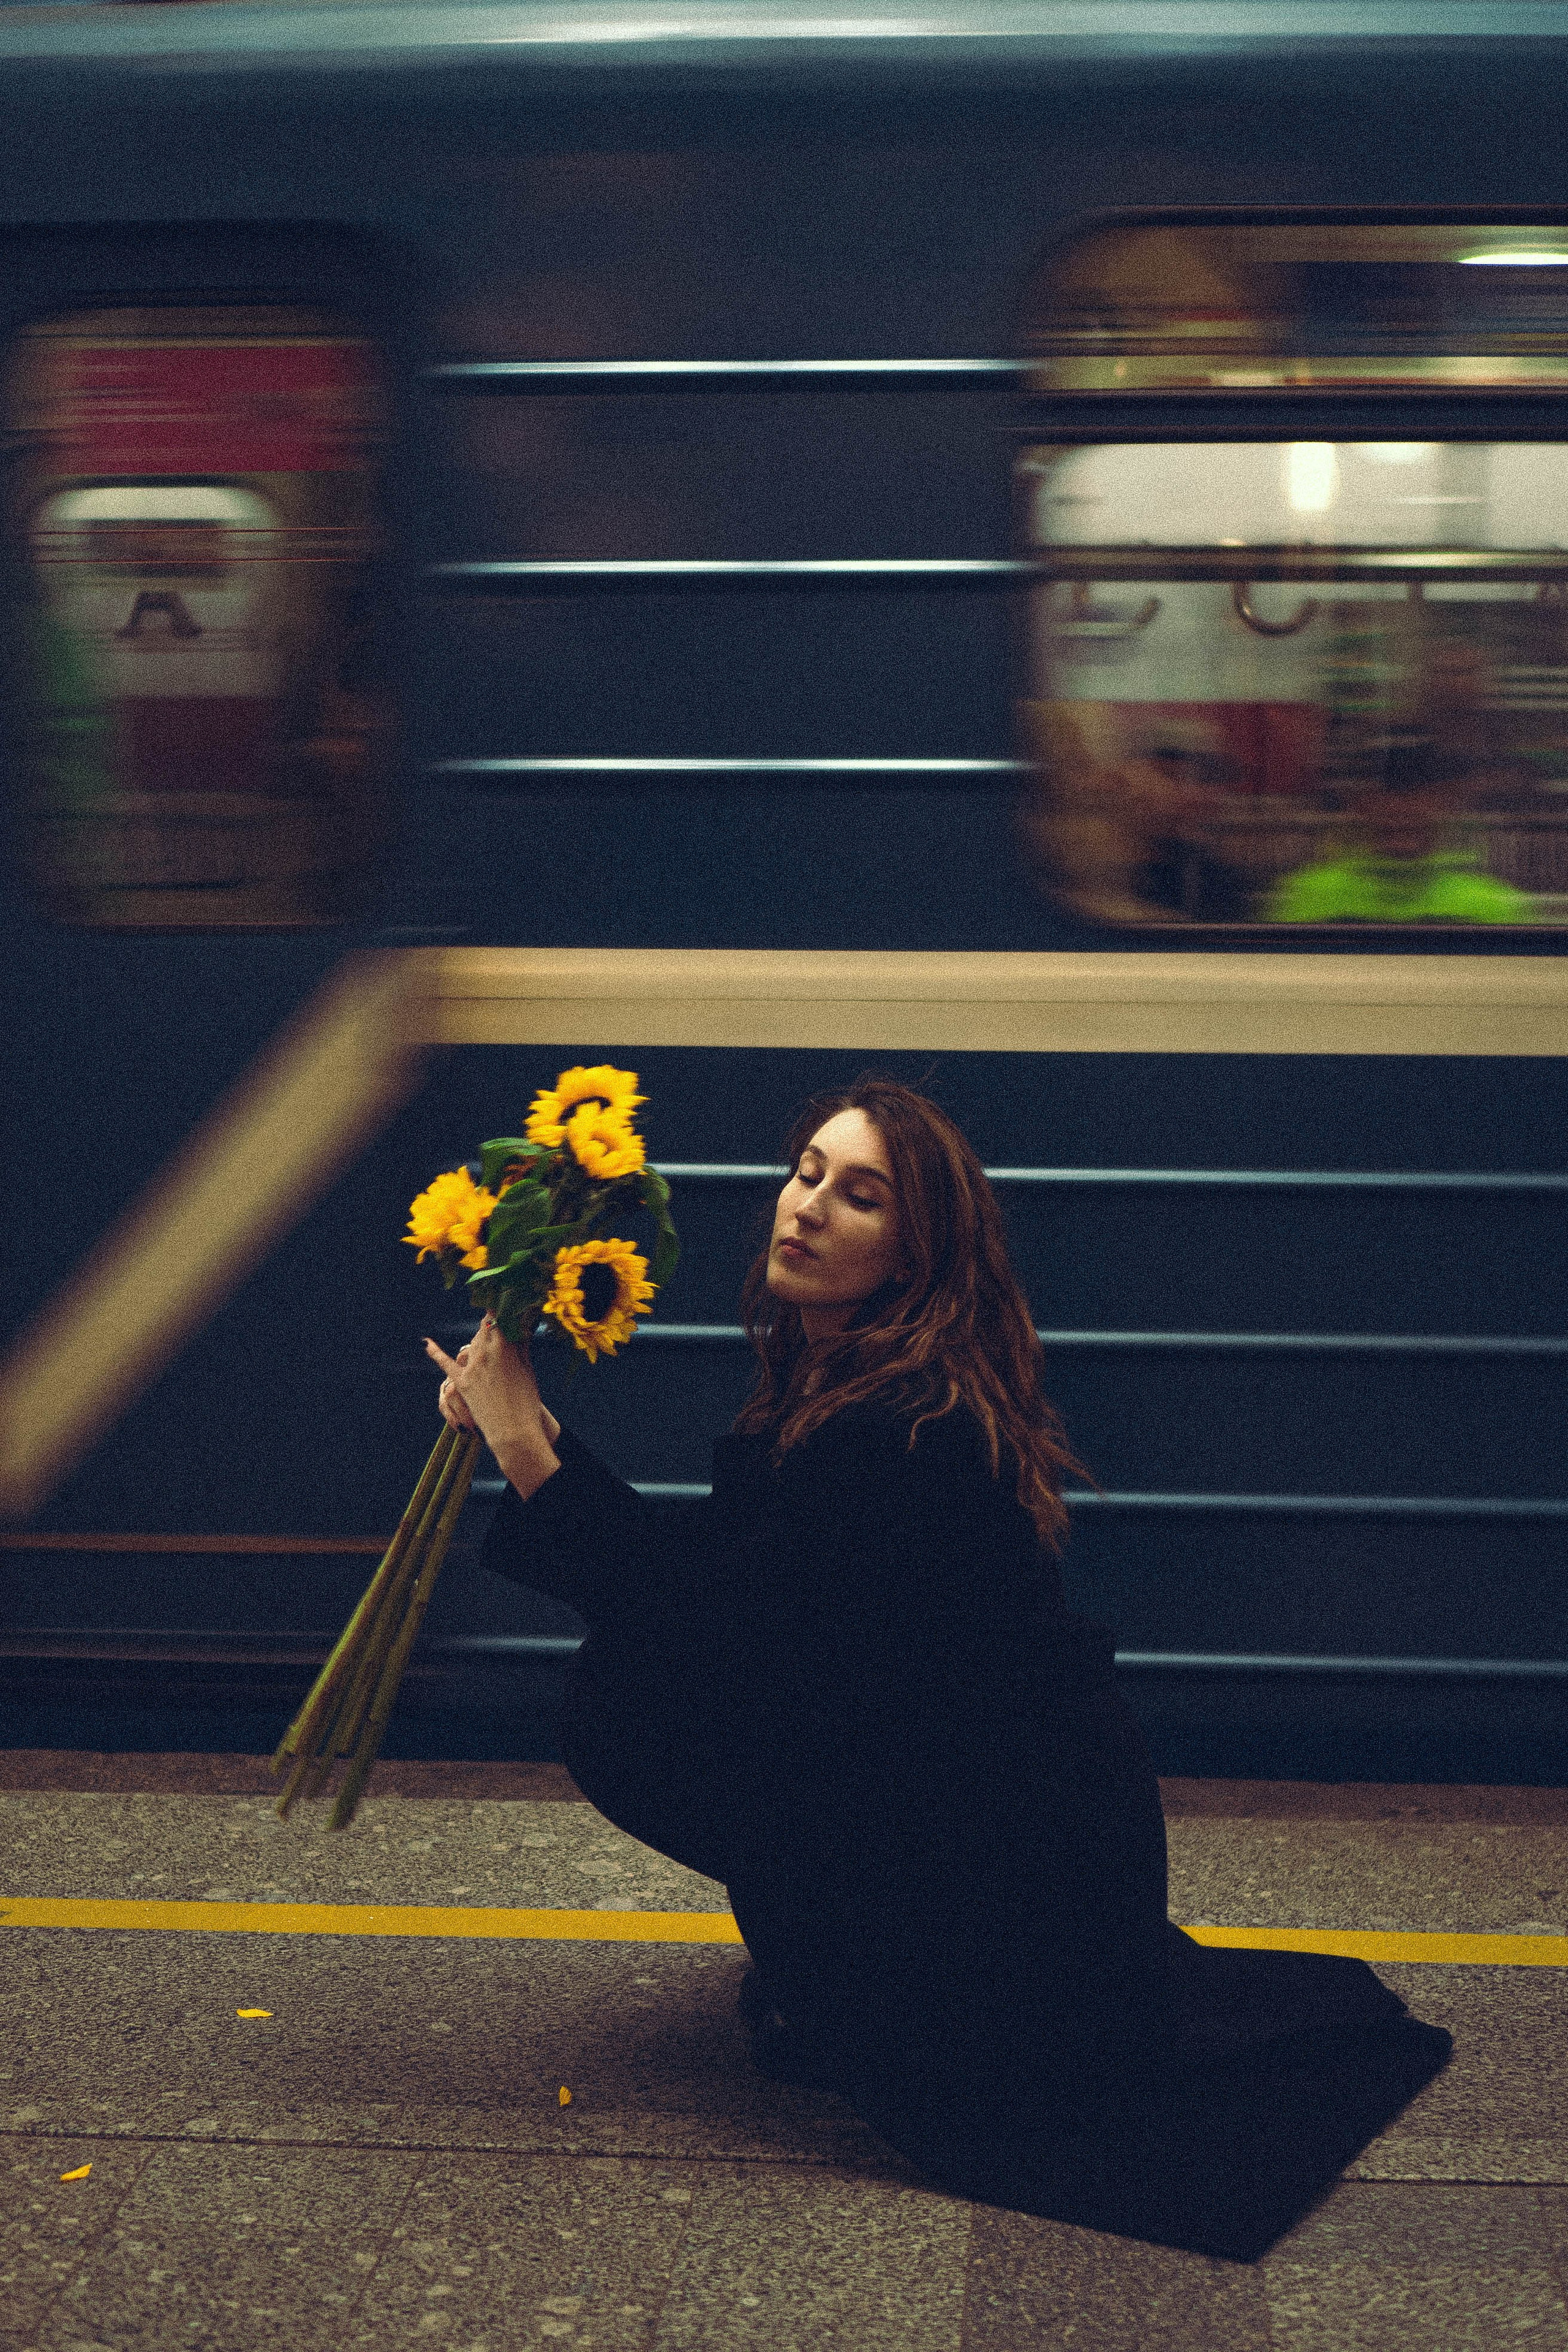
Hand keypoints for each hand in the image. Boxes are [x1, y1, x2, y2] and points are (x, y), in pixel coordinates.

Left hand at [423, 1317, 560, 1456]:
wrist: (512, 1431)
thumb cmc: (526, 1402)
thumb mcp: (527, 1370)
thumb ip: (521, 1347)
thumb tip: (521, 1329)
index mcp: (504, 1347)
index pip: (499, 1319)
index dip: (502, 1311)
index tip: (506, 1303)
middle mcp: (484, 1352)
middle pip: (484, 1329)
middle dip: (492, 1323)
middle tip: (500, 1318)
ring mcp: (470, 1367)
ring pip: (471, 1343)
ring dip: (479, 1340)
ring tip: (488, 1339)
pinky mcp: (461, 1382)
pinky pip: (445, 1364)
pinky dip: (436, 1353)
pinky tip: (427, 1343)